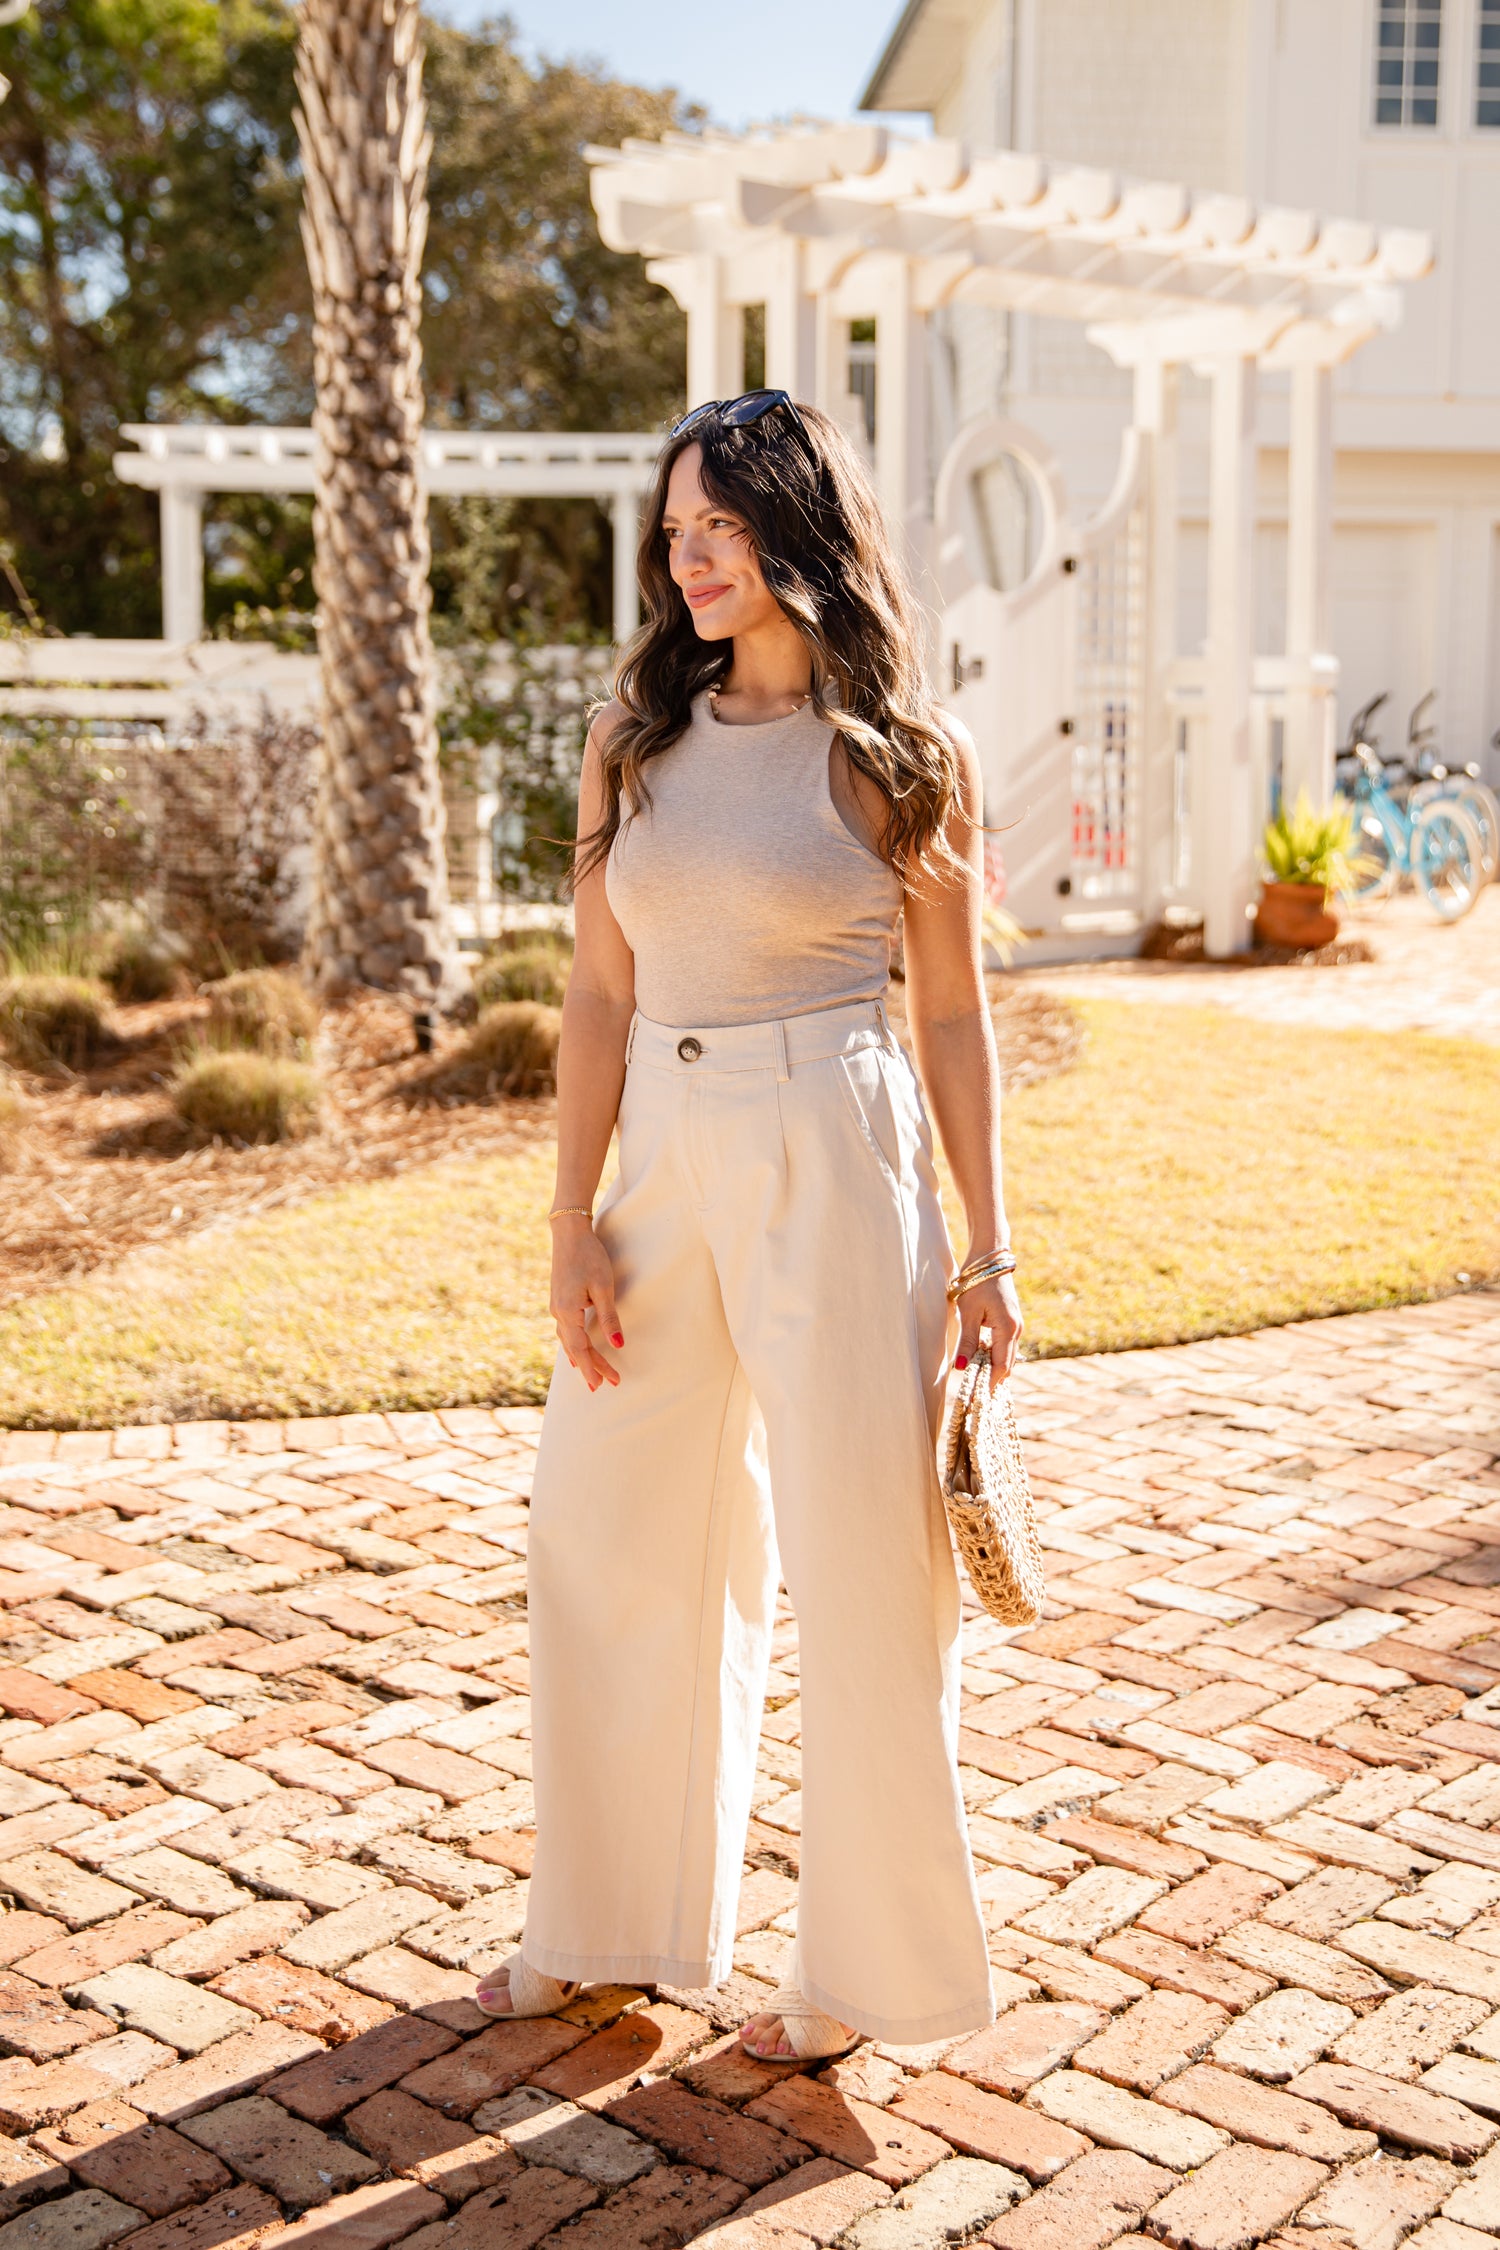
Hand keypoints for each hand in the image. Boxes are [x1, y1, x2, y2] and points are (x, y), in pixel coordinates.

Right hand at [550, 1217, 622, 1391]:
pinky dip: (572, 1344)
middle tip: (606, 1385)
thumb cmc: (589, 1256)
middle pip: (575, 1348)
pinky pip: (565, 1330)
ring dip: (582, 1357)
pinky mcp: (559, 1300)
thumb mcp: (603, 1287)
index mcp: (567, 1312)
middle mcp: (558, 1312)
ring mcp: (556, 1307)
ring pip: (569, 1340)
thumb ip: (609, 1317)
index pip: (581, 1348)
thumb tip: (618, 1344)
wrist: (569, 1233)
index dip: (593, 1367)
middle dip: (590, 1366)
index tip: (603, 1384)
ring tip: (592, 1374)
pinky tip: (574, 1351)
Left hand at [955, 1270, 1022, 1387]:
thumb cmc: (977, 1283)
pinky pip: (1004, 1347)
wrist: (990, 1259)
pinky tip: (980, 1361)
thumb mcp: (968, 1313)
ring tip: (975, 1382)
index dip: (989, 1384)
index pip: (1000, 1366)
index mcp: (1008, 1329)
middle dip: (991, 1380)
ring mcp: (1016, 1326)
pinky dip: (993, 1356)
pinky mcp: (1011, 1322)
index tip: (977, 1398)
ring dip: (992, 1369)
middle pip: (1005, 1365)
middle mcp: (1016, 1330)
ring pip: (1006, 1356)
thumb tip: (962, 1367)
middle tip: (973, 1394)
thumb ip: (968, 1341)